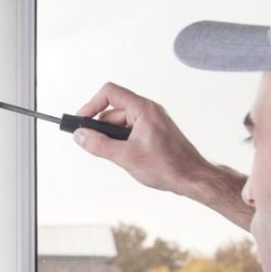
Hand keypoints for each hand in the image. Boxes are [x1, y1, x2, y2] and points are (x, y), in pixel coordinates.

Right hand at [74, 82, 213, 194]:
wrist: (191, 177)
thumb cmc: (167, 166)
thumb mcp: (126, 157)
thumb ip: (99, 145)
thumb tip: (79, 136)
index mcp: (143, 109)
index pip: (110, 93)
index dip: (91, 105)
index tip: (80, 122)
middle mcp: (147, 111)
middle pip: (112, 112)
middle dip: (100, 129)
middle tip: (93, 146)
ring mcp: (150, 122)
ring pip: (119, 125)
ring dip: (111, 139)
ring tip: (118, 158)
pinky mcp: (152, 133)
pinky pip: (128, 132)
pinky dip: (121, 143)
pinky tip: (127, 158)